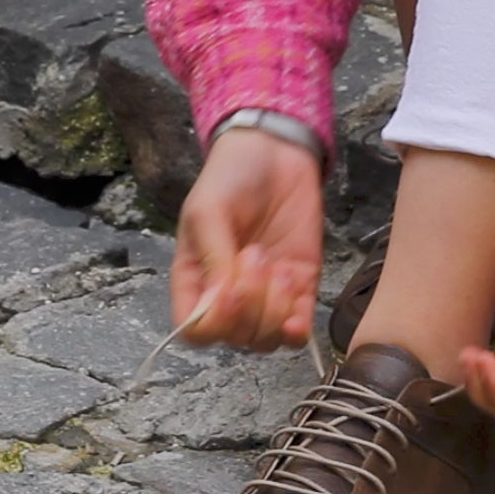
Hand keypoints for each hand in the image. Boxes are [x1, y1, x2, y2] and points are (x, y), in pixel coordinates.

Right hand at [170, 127, 322, 350]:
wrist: (276, 153)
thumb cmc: (231, 179)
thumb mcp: (209, 211)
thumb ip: (213, 258)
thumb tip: (220, 305)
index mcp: (195, 281)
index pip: (194, 331)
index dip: (214, 321)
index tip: (229, 283)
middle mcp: (229, 298)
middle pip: (234, 338)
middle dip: (250, 303)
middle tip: (255, 252)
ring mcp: (266, 298)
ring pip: (266, 340)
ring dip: (274, 309)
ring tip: (277, 265)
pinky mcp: (300, 290)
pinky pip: (297, 333)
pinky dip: (297, 324)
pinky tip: (294, 289)